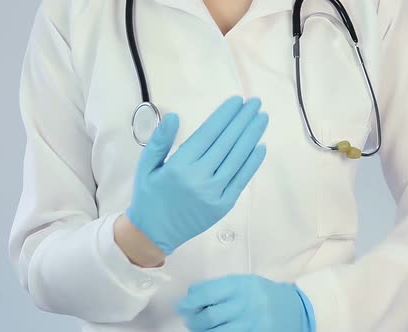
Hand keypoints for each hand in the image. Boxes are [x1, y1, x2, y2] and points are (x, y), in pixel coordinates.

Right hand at [126, 96, 268, 254]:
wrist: (153, 233)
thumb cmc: (149, 196)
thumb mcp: (146, 166)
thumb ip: (159, 141)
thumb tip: (174, 116)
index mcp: (179, 166)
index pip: (209, 133)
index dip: (225, 116)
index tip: (237, 101)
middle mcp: (199, 178)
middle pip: (227, 142)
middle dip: (243, 120)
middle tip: (255, 103)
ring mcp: (214, 194)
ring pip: (237, 159)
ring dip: (252, 136)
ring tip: (261, 118)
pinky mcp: (223, 206)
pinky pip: (241, 180)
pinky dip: (252, 163)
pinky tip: (260, 146)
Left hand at [176, 275, 314, 331]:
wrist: (295, 309)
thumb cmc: (263, 294)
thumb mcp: (244, 282)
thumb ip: (219, 287)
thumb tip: (190, 296)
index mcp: (240, 285)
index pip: (206, 293)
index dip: (189, 302)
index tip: (182, 305)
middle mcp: (245, 305)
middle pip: (208, 317)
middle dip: (193, 321)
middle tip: (191, 319)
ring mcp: (250, 324)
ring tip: (201, 328)